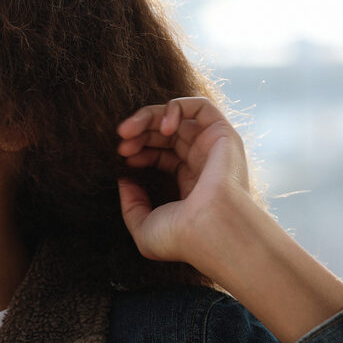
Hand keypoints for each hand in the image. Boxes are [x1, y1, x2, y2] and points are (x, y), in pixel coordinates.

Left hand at [115, 97, 251, 265]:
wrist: (211, 230)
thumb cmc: (181, 237)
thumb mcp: (143, 228)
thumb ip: (131, 205)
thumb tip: (125, 181)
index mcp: (190, 184)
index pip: (161, 154)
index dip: (139, 151)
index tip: (123, 160)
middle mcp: (203, 163)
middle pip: (165, 134)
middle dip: (138, 134)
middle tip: (120, 145)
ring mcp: (212, 148)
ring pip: (177, 117)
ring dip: (147, 118)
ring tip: (128, 132)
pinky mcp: (222, 134)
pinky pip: (200, 106)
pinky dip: (175, 107)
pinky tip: (162, 127)